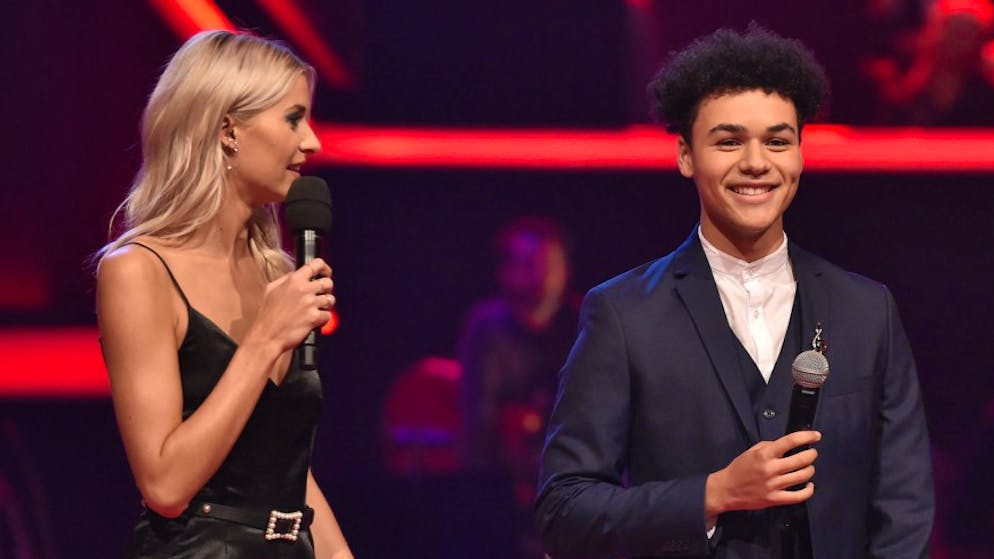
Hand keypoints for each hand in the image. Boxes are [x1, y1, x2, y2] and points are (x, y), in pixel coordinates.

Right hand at [245, 258, 334, 352]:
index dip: (324, 268)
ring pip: (330, 299)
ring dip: (326, 305)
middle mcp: (303, 289)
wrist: (267, 336)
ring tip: (316, 309)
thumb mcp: (271, 290)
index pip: (316, 264)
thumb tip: (297, 274)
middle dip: (327, 289)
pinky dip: (323, 319)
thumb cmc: (267, 316)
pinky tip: (314, 320)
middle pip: (328, 282)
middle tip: (321, 295)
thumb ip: (286, 279)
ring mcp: (310, 303)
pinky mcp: (314, 317)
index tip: (325, 272)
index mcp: (293, 280)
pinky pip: (328, 315)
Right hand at [705, 430, 820, 516]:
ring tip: (809, 467)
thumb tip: (787, 445)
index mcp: (764, 454)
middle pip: (801, 460)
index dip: (806, 437)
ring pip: (803, 476)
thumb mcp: (751, 451)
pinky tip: (809, 485)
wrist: (727, 489)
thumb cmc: (739, 468)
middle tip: (812, 453)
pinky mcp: (775, 499)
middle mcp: (771, 469)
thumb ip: (769, 446)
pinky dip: (808, 490)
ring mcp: (774, 485)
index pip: (790, 441)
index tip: (816, 436)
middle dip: (812, 454)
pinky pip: (798, 496)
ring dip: (810, 469)